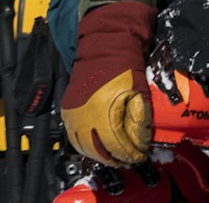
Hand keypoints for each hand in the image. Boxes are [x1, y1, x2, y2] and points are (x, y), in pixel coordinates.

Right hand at [62, 2, 155, 166]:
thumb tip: (140, 144)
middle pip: (98, 150)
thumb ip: (139, 121)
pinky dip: (84, 146)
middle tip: (127, 160)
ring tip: (113, 157)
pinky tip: (96, 147)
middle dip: (115, 158)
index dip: (130, 154)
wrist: (105, 48)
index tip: (139, 156)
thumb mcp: (138, 94)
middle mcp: (84, 117)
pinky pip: (73, 137)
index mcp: (103, 113)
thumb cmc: (124, 68)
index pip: (117, 145)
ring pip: (83, 147)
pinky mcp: (67, 110)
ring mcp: (73, 114)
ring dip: (99, 155)